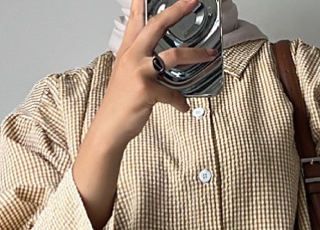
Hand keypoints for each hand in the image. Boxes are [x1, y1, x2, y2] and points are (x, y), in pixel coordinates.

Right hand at [94, 0, 217, 148]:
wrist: (109, 128)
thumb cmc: (119, 105)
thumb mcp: (125, 76)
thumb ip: (140, 62)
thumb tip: (158, 60)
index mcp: (127, 52)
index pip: (136, 20)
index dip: (143, 3)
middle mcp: (132, 57)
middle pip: (156, 26)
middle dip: (176, 11)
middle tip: (191, 1)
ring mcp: (139, 72)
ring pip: (173, 55)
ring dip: (196, 54)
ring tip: (209, 55)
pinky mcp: (146, 90)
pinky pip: (172, 93)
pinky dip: (180, 101)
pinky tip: (183, 106)